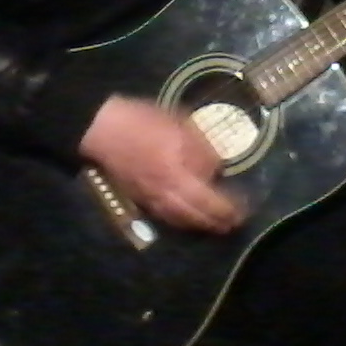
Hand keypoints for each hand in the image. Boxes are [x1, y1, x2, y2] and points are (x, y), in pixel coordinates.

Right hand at [78, 95, 244, 232]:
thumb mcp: (179, 124)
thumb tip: (216, 169)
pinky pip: (165, 216)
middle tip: (232, 224)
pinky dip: (181, 220)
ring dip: (200, 225)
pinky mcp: (140, 198)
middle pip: (196, 217)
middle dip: (216, 223)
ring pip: (180, 220)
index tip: (243, 210)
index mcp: (177, 174)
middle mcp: (166, 194)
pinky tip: (186, 216)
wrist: (102, 129)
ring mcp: (151, 199)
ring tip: (213, 224)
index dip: (228, 209)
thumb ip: (200, 148)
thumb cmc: (142, 120)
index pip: (209, 201)